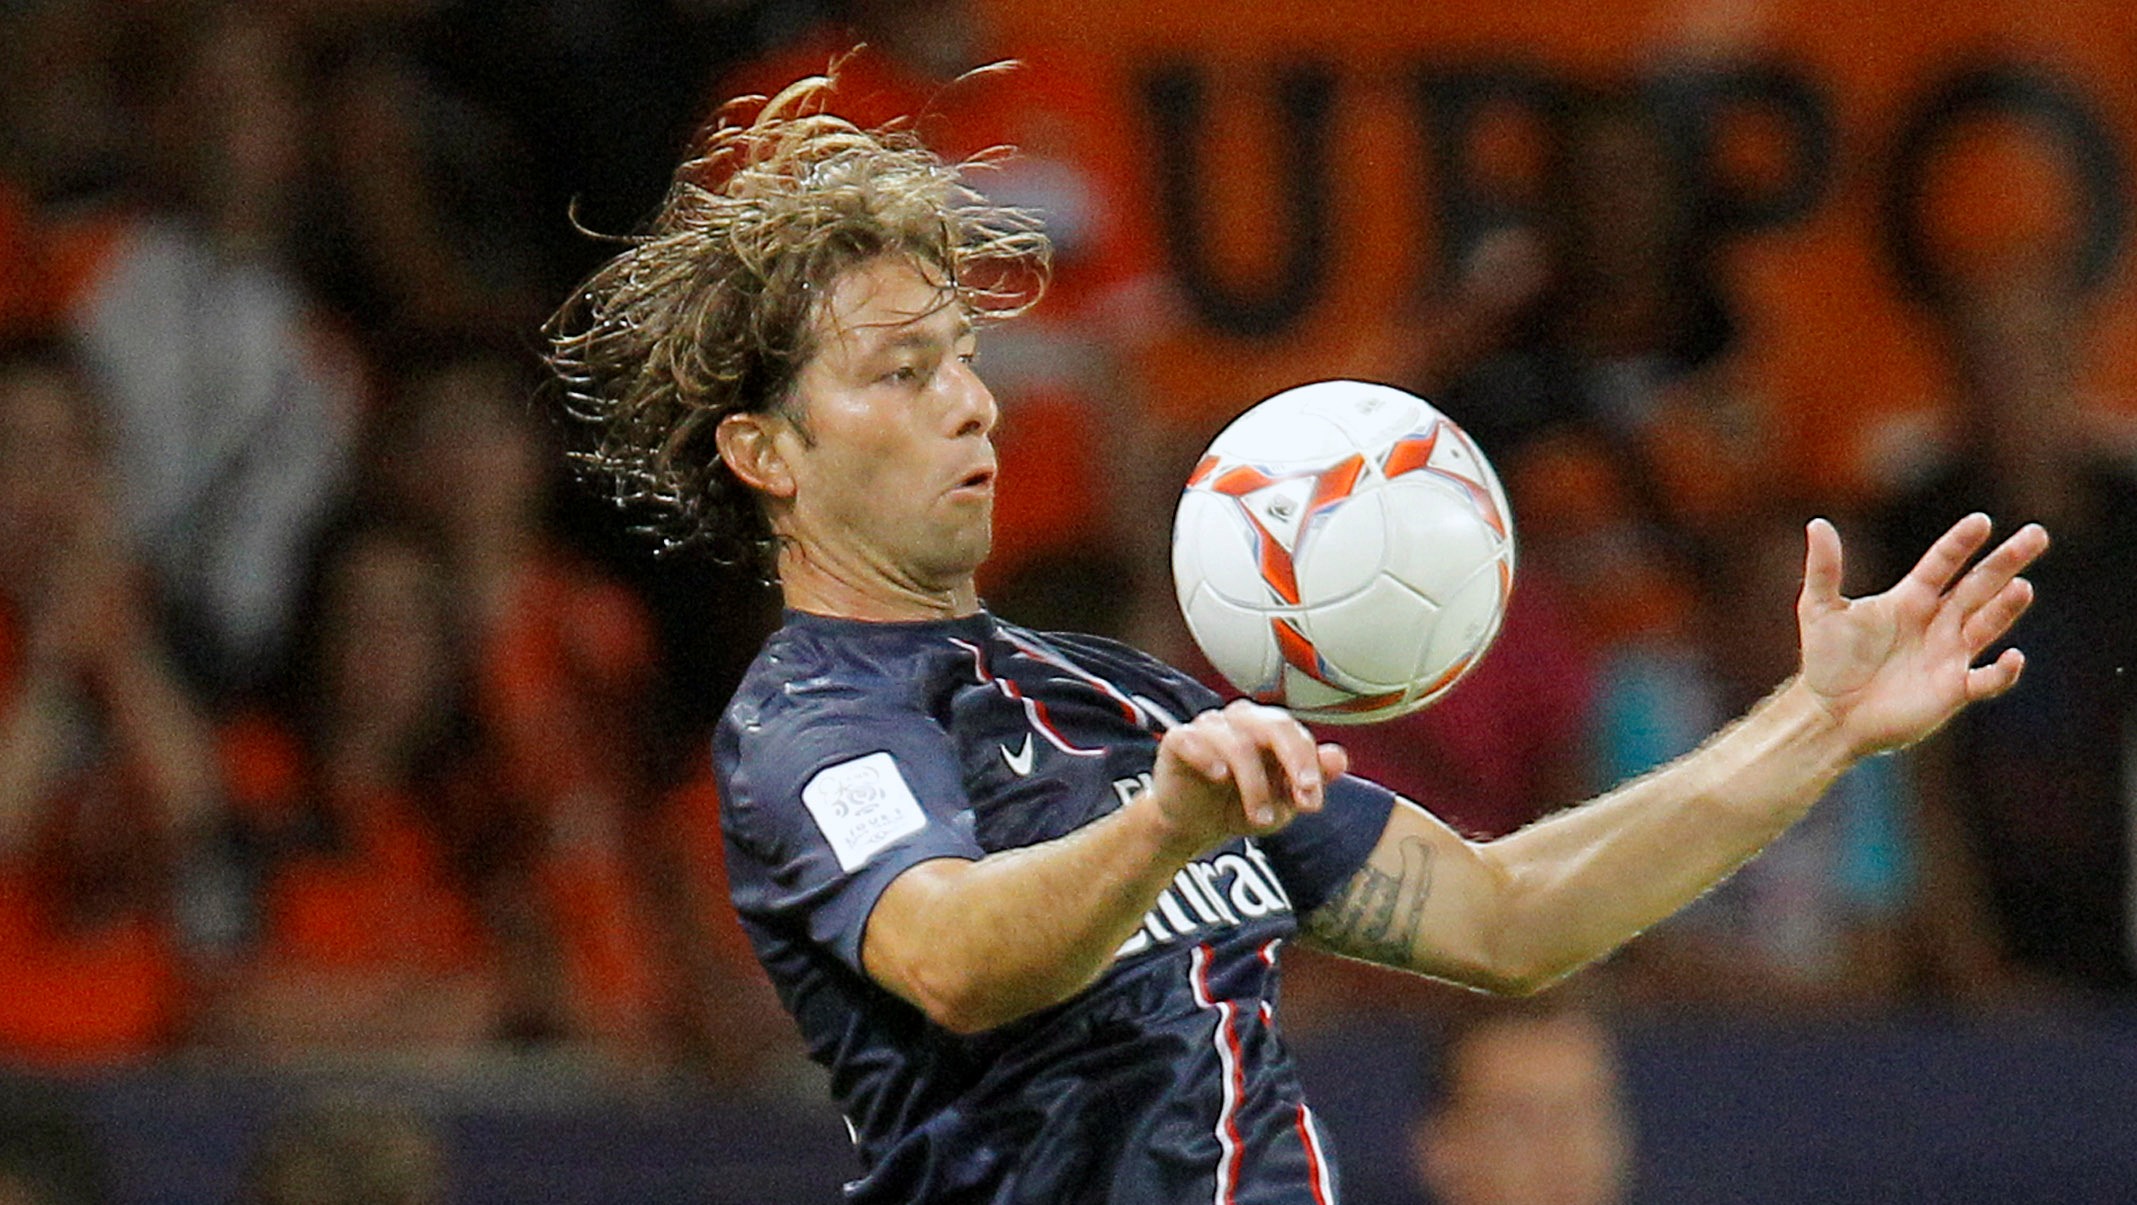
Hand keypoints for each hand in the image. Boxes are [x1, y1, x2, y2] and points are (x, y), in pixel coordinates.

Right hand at [1146, 700, 1349, 853]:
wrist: (1191, 826)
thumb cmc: (1237, 805)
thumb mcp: (1280, 803)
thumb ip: (1308, 782)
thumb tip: (1339, 758)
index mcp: (1268, 729)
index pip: (1296, 734)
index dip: (1308, 765)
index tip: (1313, 803)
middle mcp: (1240, 721)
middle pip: (1273, 725)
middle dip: (1293, 761)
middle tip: (1301, 798)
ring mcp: (1208, 727)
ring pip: (1237, 741)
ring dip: (1254, 783)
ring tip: (1259, 819)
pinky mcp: (1177, 740)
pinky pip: (1191, 738)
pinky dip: (1206, 756)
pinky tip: (1218, 775)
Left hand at [1797, 513, 2047, 755]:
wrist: (1829, 715)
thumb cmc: (1826, 661)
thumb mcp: (1819, 609)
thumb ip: (1824, 568)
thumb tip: (1817, 523)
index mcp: (1911, 599)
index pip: (1943, 564)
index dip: (1961, 543)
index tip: (1981, 521)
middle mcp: (1937, 622)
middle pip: (1979, 586)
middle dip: (2006, 561)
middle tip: (2036, 534)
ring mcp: (1949, 655)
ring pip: (1987, 624)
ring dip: (2006, 608)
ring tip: (2022, 587)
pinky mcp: (1952, 690)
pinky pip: (1986, 680)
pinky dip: (2002, 672)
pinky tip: (2014, 658)